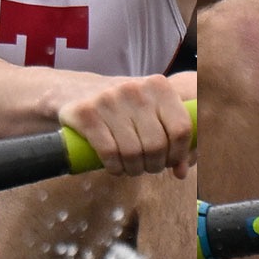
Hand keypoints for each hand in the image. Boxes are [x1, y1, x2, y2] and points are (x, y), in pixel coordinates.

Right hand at [57, 74, 193, 178]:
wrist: (76, 90)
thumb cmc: (125, 107)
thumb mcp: (152, 113)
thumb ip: (172, 138)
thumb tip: (182, 172)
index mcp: (159, 86)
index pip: (182, 128)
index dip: (179, 153)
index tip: (171, 162)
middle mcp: (135, 89)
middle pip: (157, 144)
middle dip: (155, 165)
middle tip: (149, 167)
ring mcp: (108, 99)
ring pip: (133, 152)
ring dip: (135, 169)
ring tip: (133, 168)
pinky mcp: (85, 113)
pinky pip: (109, 152)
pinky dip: (115, 167)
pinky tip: (116, 167)